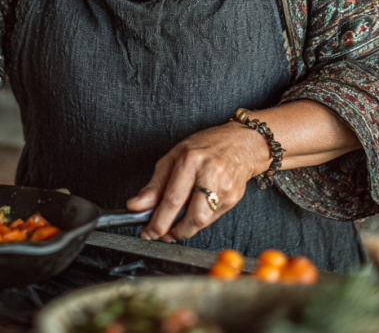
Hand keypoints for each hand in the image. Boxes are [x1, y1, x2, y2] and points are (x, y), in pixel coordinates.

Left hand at [126, 121, 266, 241]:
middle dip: (172, 232)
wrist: (242, 143)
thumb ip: (155, 184)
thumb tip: (136, 206)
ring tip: (173, 226)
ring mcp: (225, 188)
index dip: (158, 221)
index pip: (172, 198)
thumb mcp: (174, 157)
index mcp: (191, 160)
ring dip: (184, 230)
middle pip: (191, 216)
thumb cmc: (205, 146)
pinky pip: (211, 219)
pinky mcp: (234, 199)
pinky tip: (191, 215)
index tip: (147, 232)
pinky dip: (197, 222)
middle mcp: (210, 174)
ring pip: (202, 222)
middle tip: (160, 234)